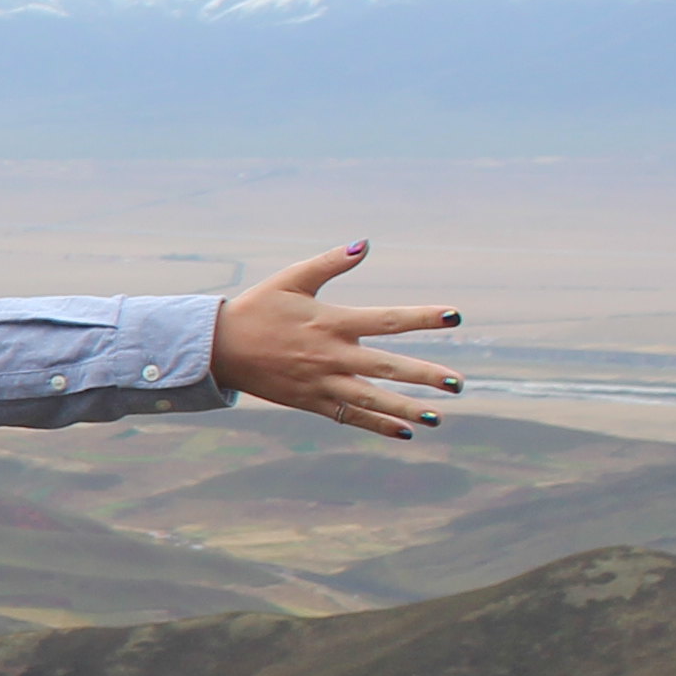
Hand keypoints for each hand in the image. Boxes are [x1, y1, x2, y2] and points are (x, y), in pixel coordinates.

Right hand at [214, 244, 462, 442]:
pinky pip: (349, 416)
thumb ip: (330, 263)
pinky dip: (377, 424)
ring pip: (371, 399)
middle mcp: (330, 356)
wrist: (216, 348)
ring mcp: (320, 382)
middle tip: (459, 383)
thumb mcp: (291, 279)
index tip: (455, 317)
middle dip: (425, 376)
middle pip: (386, 367)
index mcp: (330, 322)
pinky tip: (405, 431)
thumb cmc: (256, 308)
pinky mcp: (309, 401)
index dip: (422, 317)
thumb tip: (366, 244)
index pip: (387, 320)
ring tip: (438, 416)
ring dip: (406, 408)